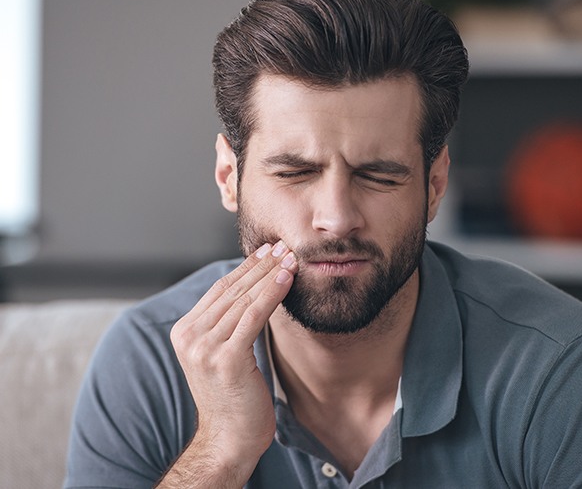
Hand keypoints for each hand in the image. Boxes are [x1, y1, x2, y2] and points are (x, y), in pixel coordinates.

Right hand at [160, 241, 296, 487]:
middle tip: (283, 246)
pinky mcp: (226, 359)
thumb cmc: (233, 396)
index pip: (219, 290)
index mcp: (185, 331)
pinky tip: (286, 279)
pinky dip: (271, 294)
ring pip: (243, 300)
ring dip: (270, 275)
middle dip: (260, 265)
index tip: (267, 251)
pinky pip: (253, 317)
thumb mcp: (223, 353)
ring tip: (290, 258)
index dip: (245, 268)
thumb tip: (253, 289)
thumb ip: (227, 324)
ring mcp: (204, 348)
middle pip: (231, 290)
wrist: (229, 439)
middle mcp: (189, 336)